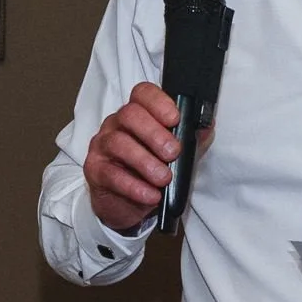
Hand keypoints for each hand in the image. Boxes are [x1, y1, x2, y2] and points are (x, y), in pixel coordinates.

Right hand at [84, 82, 184, 233]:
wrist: (127, 206)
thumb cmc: (150, 173)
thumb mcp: (176, 156)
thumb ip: (190, 140)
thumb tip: (207, 127)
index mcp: (137, 114)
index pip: (142, 94)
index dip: (158, 102)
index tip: (175, 119)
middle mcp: (116, 125)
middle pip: (130, 115)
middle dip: (154, 133)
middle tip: (173, 153)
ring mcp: (103, 146)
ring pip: (119, 143)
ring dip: (145, 161)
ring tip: (164, 178)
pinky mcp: (95, 171)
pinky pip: (111, 174)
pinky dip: (134, 186)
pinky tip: (151, 194)